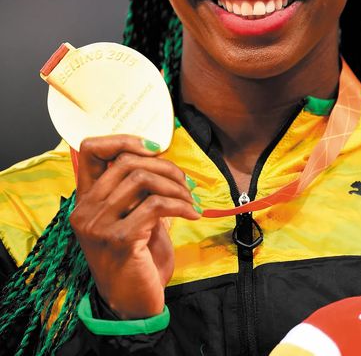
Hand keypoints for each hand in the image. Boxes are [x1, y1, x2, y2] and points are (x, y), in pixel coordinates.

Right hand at [69, 134, 199, 318]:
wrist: (134, 304)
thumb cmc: (137, 256)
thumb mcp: (131, 216)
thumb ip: (134, 188)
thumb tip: (158, 154)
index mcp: (86, 199)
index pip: (90, 149)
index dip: (123, 140)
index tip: (154, 148)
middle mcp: (86, 210)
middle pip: (125, 161)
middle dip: (164, 165)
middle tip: (185, 182)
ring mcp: (98, 225)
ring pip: (141, 179)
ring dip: (175, 185)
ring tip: (189, 199)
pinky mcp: (120, 240)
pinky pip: (156, 205)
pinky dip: (181, 205)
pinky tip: (192, 214)